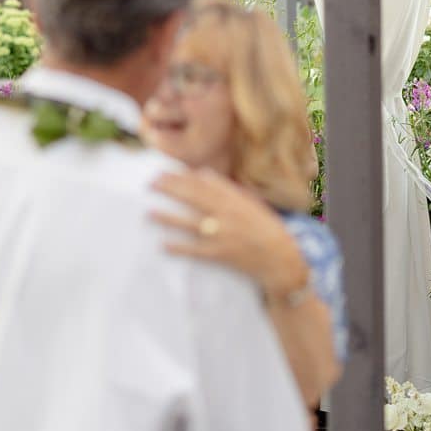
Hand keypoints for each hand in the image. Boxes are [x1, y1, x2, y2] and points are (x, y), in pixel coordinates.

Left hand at [150, 169, 310, 298]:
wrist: (281, 259)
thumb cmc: (266, 229)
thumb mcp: (250, 204)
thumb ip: (227, 189)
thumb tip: (202, 174)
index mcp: (236, 200)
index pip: (204, 184)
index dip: (181, 177)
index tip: (164, 172)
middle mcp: (229, 215)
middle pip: (194, 198)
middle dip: (171, 190)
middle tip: (150, 184)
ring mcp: (224, 235)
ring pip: (191, 224)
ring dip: (168, 218)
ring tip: (149, 213)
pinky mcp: (222, 255)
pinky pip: (196, 251)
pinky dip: (179, 248)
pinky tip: (163, 245)